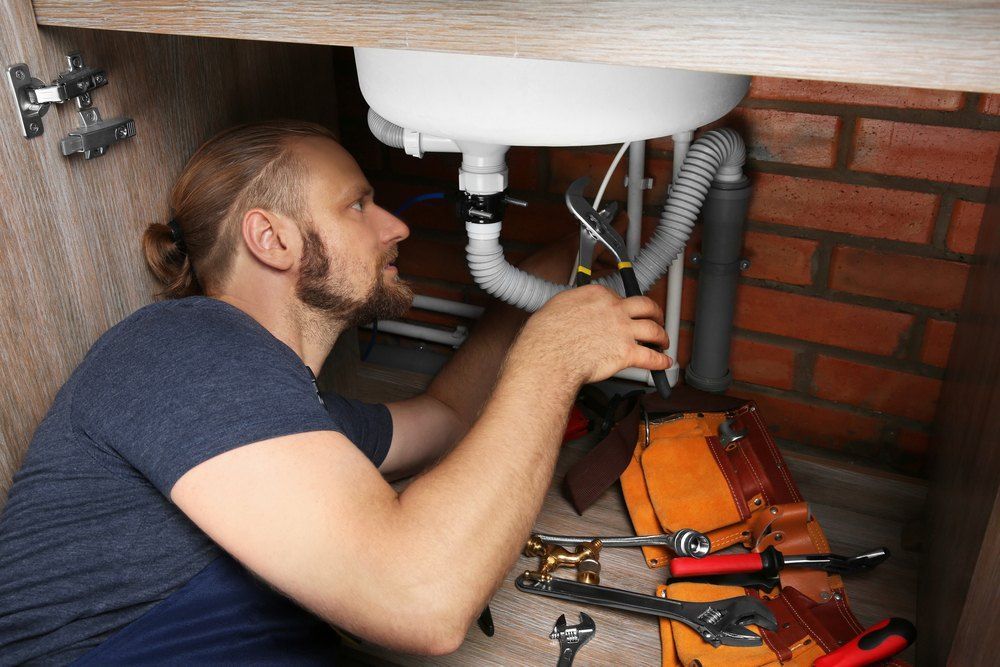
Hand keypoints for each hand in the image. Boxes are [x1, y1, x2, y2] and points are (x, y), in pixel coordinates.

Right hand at [509, 285, 670, 386]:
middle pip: (645, 306)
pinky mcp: (626, 353)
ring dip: (662, 336)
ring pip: (654, 329)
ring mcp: (623, 330)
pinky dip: (661, 361)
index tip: (624, 311)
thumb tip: (574, 310)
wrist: (549, 358)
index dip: (624, 306)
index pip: (619, 296)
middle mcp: (614, 310)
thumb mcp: (557, 306)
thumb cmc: (546, 337)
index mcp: (598, 296)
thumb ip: (573, 305)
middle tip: (656, 317)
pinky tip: (664, 363)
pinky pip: (651, 357)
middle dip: (655, 312)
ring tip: (663, 341)